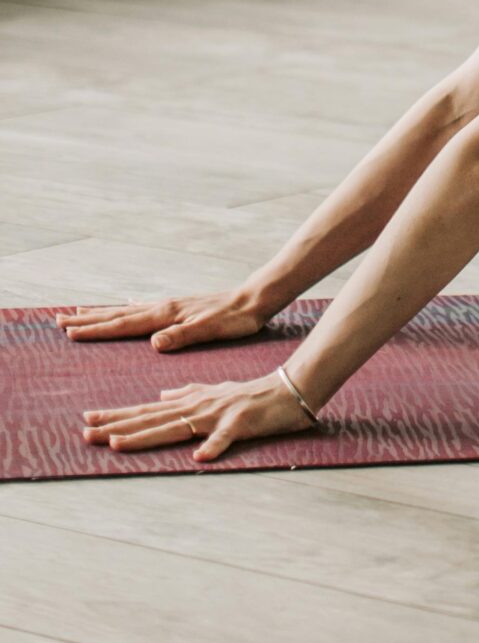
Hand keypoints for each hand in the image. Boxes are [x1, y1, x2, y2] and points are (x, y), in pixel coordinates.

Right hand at [54, 287, 273, 350]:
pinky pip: (144, 309)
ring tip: (80, 313)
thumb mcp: (211, 330)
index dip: (96, 330)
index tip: (69, 331)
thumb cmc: (235, 320)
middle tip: (59, 320)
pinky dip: (128, 309)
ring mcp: (170, 306)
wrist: (255, 299)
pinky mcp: (179, 309)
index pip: (124, 325)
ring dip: (102, 314)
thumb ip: (182, 336)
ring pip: (127, 311)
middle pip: (117, 315)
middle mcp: (164, 308)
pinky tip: (127, 306)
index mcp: (167, 316)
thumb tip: (154, 343)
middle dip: (88, 319)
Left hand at [81, 370, 319, 463]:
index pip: (147, 411)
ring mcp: (217, 415)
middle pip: (152, 420)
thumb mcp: (214, 392)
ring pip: (177, 427)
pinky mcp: (240, 424)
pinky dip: (213, 446)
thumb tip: (161, 398)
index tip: (89, 421)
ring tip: (120, 443)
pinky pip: (225, 438)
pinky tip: (200, 457)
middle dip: (118, 427)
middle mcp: (198, 407)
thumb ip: (186, 393)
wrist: (287, 390)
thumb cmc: (250, 395)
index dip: (118, 417)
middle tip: (87, 433)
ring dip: (148, 435)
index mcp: (190, 403)